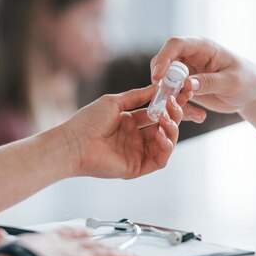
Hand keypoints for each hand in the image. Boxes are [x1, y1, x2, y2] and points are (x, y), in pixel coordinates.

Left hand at [60, 85, 186, 178]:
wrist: (73, 143)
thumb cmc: (88, 121)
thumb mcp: (114, 102)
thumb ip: (137, 96)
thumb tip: (157, 87)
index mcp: (129, 123)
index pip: (156, 114)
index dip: (170, 105)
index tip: (181, 93)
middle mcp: (135, 139)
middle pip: (165, 128)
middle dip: (175, 115)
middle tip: (175, 104)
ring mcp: (137, 154)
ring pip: (166, 143)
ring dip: (171, 129)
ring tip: (166, 118)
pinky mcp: (137, 168)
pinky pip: (160, 159)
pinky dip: (166, 146)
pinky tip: (161, 133)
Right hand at [150, 37, 255, 115]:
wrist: (252, 93)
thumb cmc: (247, 80)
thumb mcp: (231, 81)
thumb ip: (209, 82)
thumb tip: (187, 84)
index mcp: (201, 48)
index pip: (175, 45)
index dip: (163, 58)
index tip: (157, 77)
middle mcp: (190, 58)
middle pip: (163, 64)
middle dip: (162, 83)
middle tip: (171, 100)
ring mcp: (186, 73)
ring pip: (165, 84)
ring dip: (172, 100)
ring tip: (195, 113)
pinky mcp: (185, 89)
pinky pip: (174, 98)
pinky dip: (181, 109)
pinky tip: (198, 116)